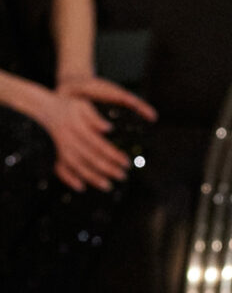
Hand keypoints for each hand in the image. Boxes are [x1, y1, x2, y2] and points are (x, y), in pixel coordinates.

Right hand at [32, 83, 149, 190]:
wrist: (43, 110)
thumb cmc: (68, 107)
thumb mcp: (82, 105)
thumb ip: (95, 117)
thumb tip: (109, 128)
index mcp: (78, 128)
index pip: (99, 145)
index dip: (113, 155)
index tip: (126, 162)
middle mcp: (69, 140)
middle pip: (90, 158)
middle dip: (107, 169)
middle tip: (122, 176)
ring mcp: (60, 150)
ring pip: (77, 167)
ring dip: (92, 178)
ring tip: (108, 186)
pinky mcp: (54, 155)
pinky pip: (60, 169)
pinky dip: (68, 179)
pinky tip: (81, 187)